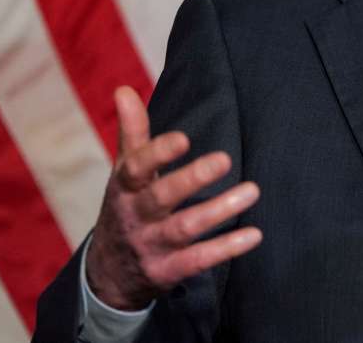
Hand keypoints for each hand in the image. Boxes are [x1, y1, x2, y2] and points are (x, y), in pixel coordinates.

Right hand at [84, 86, 262, 309]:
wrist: (108, 273)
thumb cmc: (127, 207)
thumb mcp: (123, 171)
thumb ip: (132, 132)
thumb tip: (124, 88)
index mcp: (125, 187)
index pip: (135, 168)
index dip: (157, 153)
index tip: (184, 138)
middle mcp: (136, 216)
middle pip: (161, 197)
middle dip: (192, 179)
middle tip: (226, 159)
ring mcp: (151, 245)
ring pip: (184, 228)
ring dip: (219, 211)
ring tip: (252, 191)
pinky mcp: (167, 271)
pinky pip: (197, 261)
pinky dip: (225, 248)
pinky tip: (254, 235)